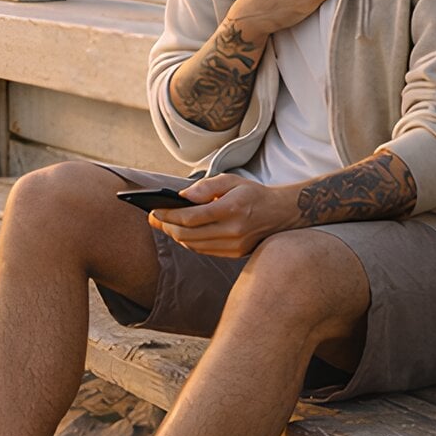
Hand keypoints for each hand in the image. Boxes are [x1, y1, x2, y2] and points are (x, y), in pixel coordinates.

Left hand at [149, 171, 297, 258]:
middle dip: (167, 227)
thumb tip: (182, 196)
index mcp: (231, 209)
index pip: (190, 217)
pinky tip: (182, 233)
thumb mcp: (231, 180)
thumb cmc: (253, 194)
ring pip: (193, 245)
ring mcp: (235, 245)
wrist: (282, 213)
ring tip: (165, 225)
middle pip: (188, 234)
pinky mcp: (235, 254)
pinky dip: (189, 242)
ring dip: (175, 236)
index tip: (153, 211)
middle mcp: (233, 231)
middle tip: (154, 218)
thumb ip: (205, 187)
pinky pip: (204, 250)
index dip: (168, 215)